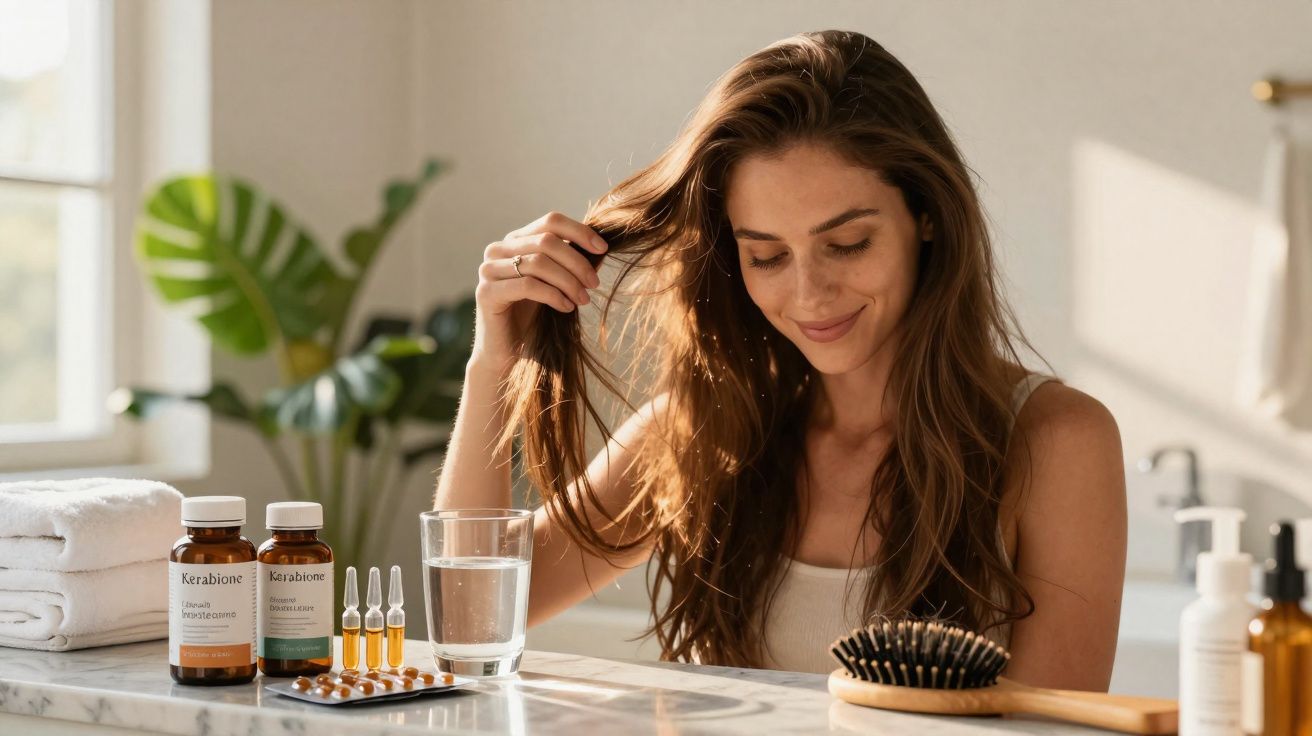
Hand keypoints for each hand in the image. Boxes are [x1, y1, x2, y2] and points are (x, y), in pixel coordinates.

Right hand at [472, 211, 607, 371]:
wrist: (508, 354)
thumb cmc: (534, 318)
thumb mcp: (557, 284)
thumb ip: (572, 263)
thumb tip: (601, 246)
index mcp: (515, 241)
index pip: (550, 221)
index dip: (580, 231)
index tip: (603, 249)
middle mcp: (498, 250)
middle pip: (546, 241)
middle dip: (577, 262)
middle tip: (594, 284)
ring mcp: (488, 270)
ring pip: (538, 262)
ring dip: (568, 281)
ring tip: (583, 300)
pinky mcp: (486, 293)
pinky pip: (528, 285)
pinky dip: (553, 295)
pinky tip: (566, 308)